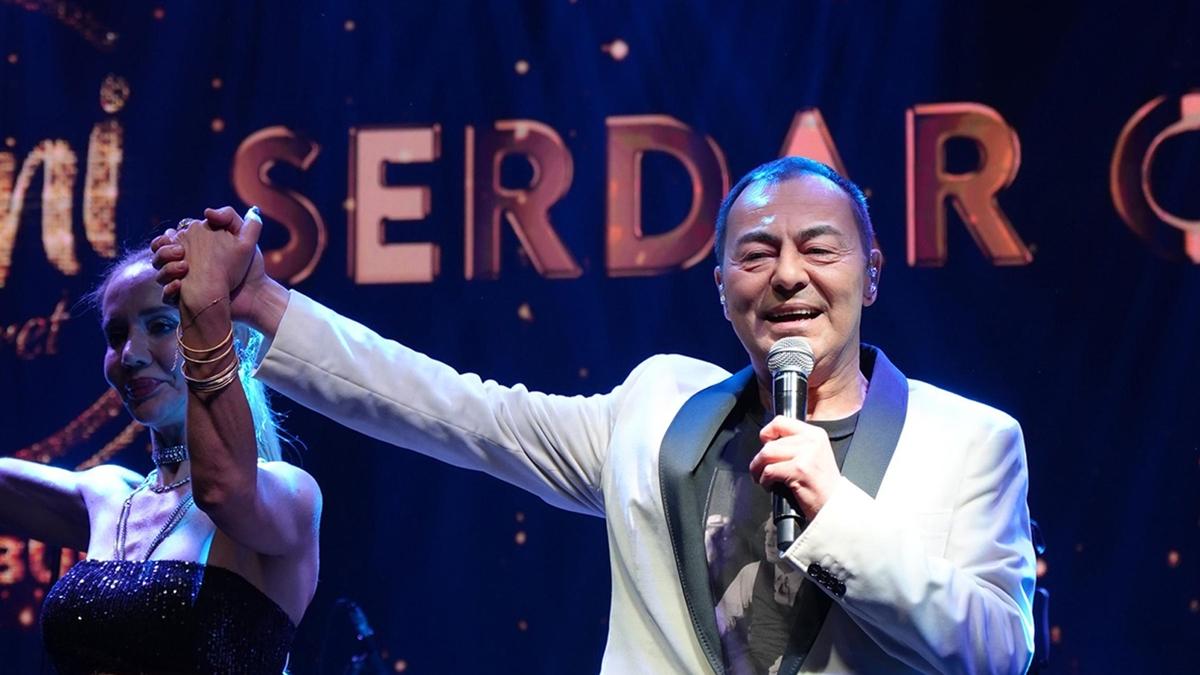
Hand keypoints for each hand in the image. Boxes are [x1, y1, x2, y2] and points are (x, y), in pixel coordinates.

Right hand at [153, 206, 265, 321]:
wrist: (254, 295)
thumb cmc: (250, 267)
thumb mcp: (243, 238)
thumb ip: (229, 218)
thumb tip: (206, 212)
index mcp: (196, 248)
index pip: (171, 237)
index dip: (170, 238)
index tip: (179, 240)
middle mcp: (186, 264)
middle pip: (160, 254)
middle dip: (164, 252)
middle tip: (181, 253)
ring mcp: (184, 283)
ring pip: (160, 274)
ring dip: (166, 269)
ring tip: (184, 268)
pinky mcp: (186, 301)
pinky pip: (167, 296)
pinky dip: (170, 290)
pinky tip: (180, 286)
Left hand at [748, 416, 840, 520]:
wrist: (834, 505)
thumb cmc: (821, 485)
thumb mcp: (813, 454)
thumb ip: (795, 444)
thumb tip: (768, 441)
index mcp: (815, 434)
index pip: (781, 421)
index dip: (767, 432)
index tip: (764, 442)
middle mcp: (812, 441)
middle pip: (771, 442)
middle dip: (760, 459)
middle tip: (760, 469)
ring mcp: (806, 454)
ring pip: (767, 454)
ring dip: (758, 468)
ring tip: (761, 477)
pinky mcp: (799, 470)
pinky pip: (769, 471)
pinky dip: (764, 480)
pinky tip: (770, 486)